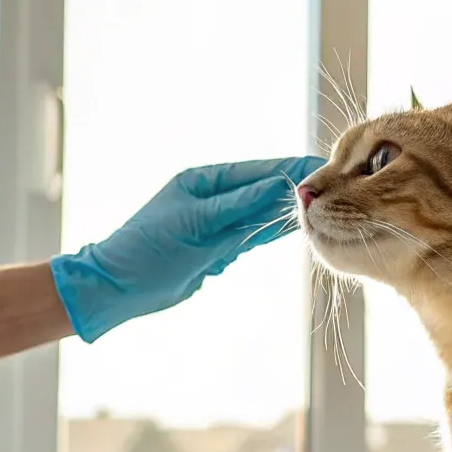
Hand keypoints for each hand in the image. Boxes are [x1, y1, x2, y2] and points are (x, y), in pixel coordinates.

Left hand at [49, 156, 322, 341]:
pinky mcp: (218, 248)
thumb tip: (275, 183)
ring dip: (288, 208)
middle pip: (261, 189)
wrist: (119, 289)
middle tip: (333, 182)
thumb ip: (238, 206)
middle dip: (295, 185)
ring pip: (261, 213)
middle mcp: (211, 198)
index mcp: (202, 182)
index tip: (319, 163)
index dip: (288, 167)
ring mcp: (216, 223)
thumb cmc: (146, 251)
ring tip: (325, 202)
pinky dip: (273, 230)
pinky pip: (252, 235)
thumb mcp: (195, 224)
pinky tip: (298, 224)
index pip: (254, 171)